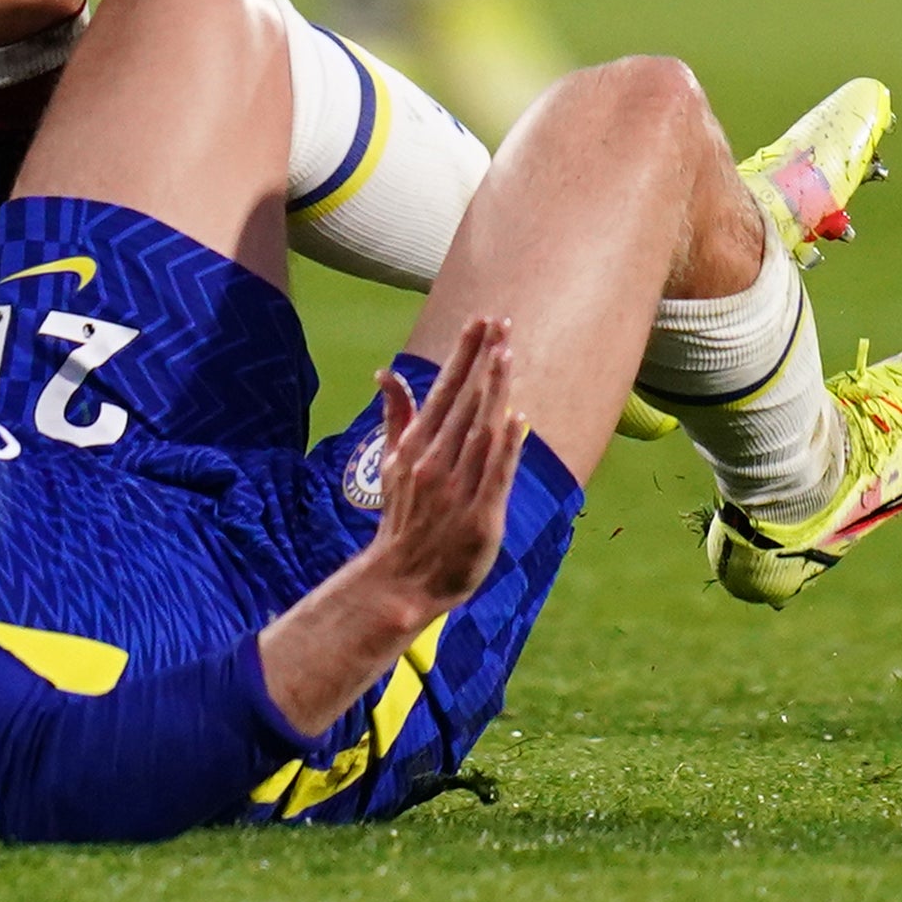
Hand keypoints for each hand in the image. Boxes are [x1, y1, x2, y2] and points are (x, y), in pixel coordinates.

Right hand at [356, 322, 526, 622]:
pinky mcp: (480, 516)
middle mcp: (436, 461)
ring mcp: (458, 488)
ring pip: (481, 430)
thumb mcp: (391, 463)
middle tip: (501, 322)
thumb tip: (385, 372)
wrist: (402, 579)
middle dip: (483, 360)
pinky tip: (516, 418)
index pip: (444, 390)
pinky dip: (506, 447)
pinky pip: (495, 475)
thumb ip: (396, 416)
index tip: (480, 321)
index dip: (464, 355)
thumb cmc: (403, 519)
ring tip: (507, 353)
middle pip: (465, 402)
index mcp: (416, 446)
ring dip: (494, 390)